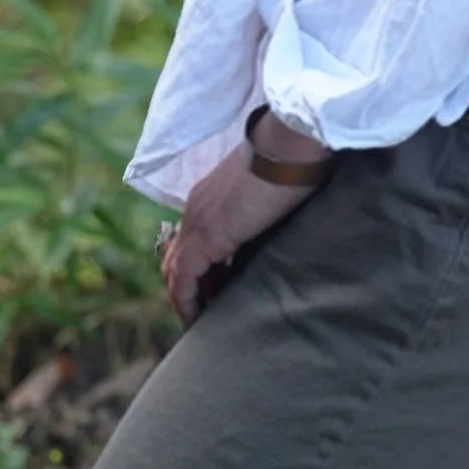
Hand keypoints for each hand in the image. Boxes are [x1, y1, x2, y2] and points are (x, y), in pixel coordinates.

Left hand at [155, 118, 331, 328]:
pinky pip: (184, 281)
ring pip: (175, 272)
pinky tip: (199, 322)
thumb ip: (262, 212)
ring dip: (187, 300)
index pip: (193, 241)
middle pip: (177, 258)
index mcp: (209, 197)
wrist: (290, 143)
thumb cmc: (294, 160)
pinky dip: (187, 304)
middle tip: (208, 315)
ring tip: (203, 325)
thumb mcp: (273, 191)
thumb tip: (271, 231)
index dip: (201, 270)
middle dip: (190, 289)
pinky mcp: (204, 238)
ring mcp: (196, 223)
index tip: (217, 294)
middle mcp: (195, 210)